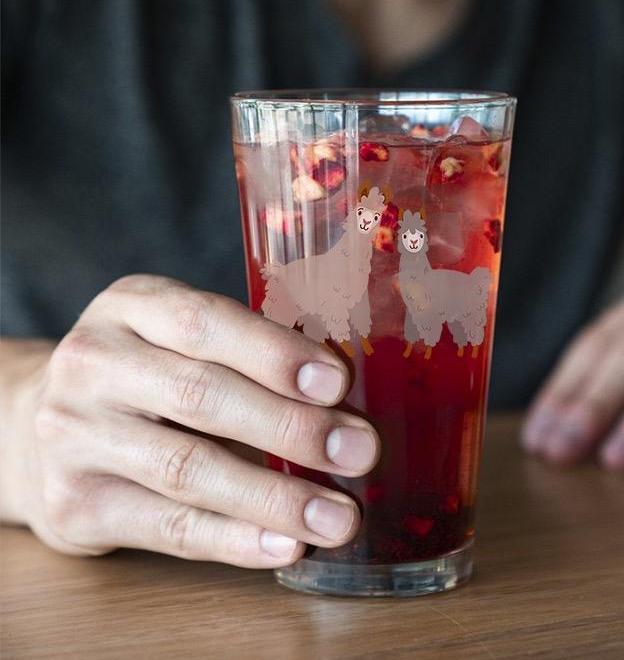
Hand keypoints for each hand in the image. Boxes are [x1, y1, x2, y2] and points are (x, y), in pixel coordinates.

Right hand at [9, 275, 378, 565]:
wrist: (37, 430)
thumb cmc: (142, 373)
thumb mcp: (173, 334)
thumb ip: (241, 348)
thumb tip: (341, 392)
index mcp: (131, 306)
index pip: (204, 321)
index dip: (273, 352)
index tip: (338, 382)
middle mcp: (94, 362)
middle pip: (200, 395)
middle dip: (290, 427)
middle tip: (358, 450)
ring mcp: (76, 434)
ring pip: (187, 468)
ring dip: (274, 497)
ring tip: (338, 516)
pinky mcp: (75, 503)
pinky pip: (167, 527)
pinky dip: (234, 538)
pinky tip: (286, 544)